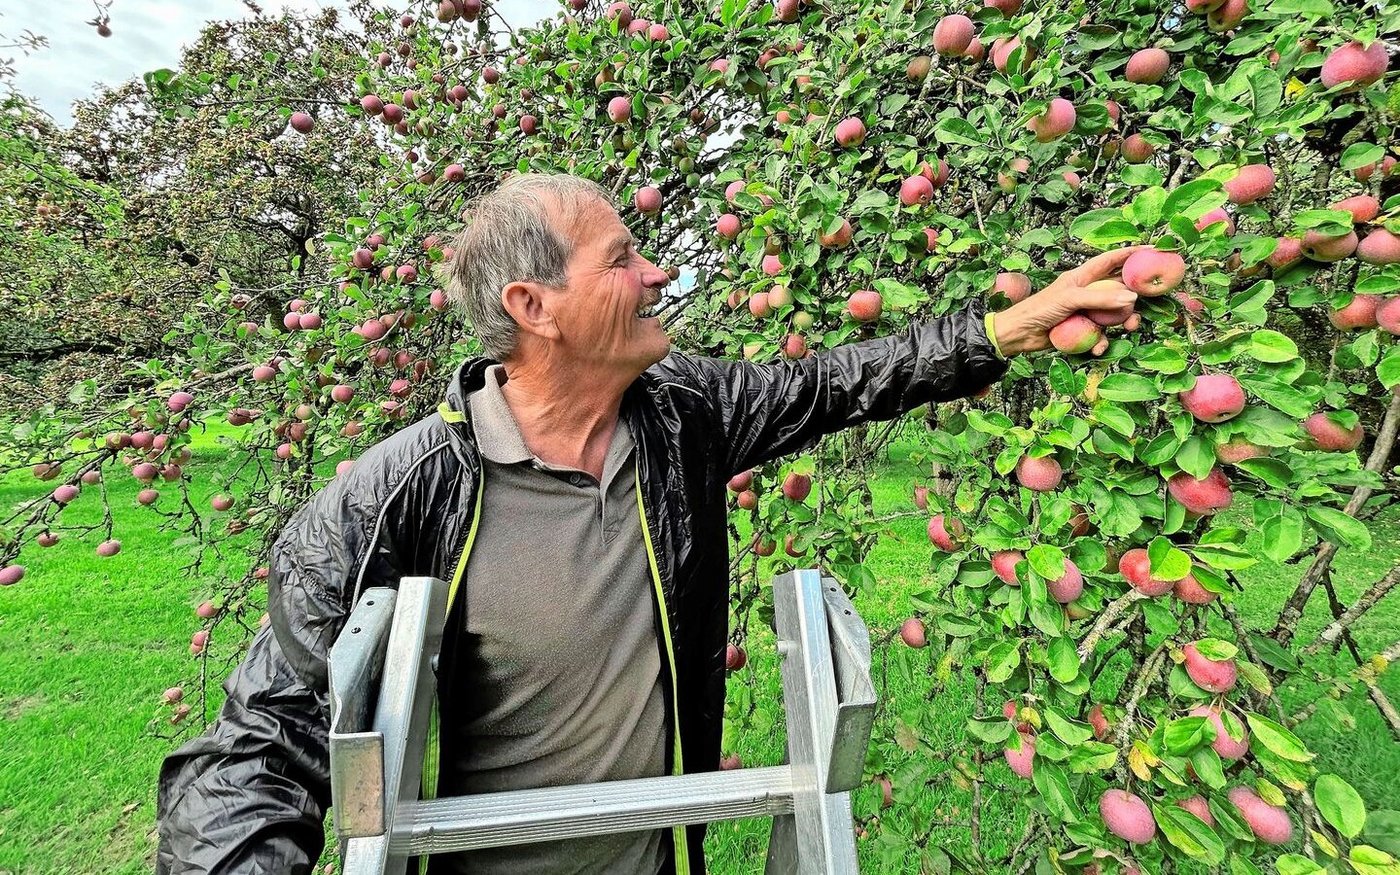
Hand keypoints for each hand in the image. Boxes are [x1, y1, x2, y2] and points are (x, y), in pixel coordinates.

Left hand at [991, 246, 1148, 356]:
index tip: (1153, 250)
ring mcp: (1086, 312)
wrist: (1020, 334)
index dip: (1131, 254)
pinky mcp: (1083, 330)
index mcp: (1083, 277)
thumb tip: (1131, 298)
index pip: (1111, 260)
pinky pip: (1100, 335)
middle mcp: (1087, 292)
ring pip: (1114, 314)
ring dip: (1125, 321)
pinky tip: (1098, 348)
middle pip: (1119, 289)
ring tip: (1130, 327)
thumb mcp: (1070, 299)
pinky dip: (1102, 342)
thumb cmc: (1039, 309)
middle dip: (1135, 295)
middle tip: (1149, 300)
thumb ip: (1100, 299)